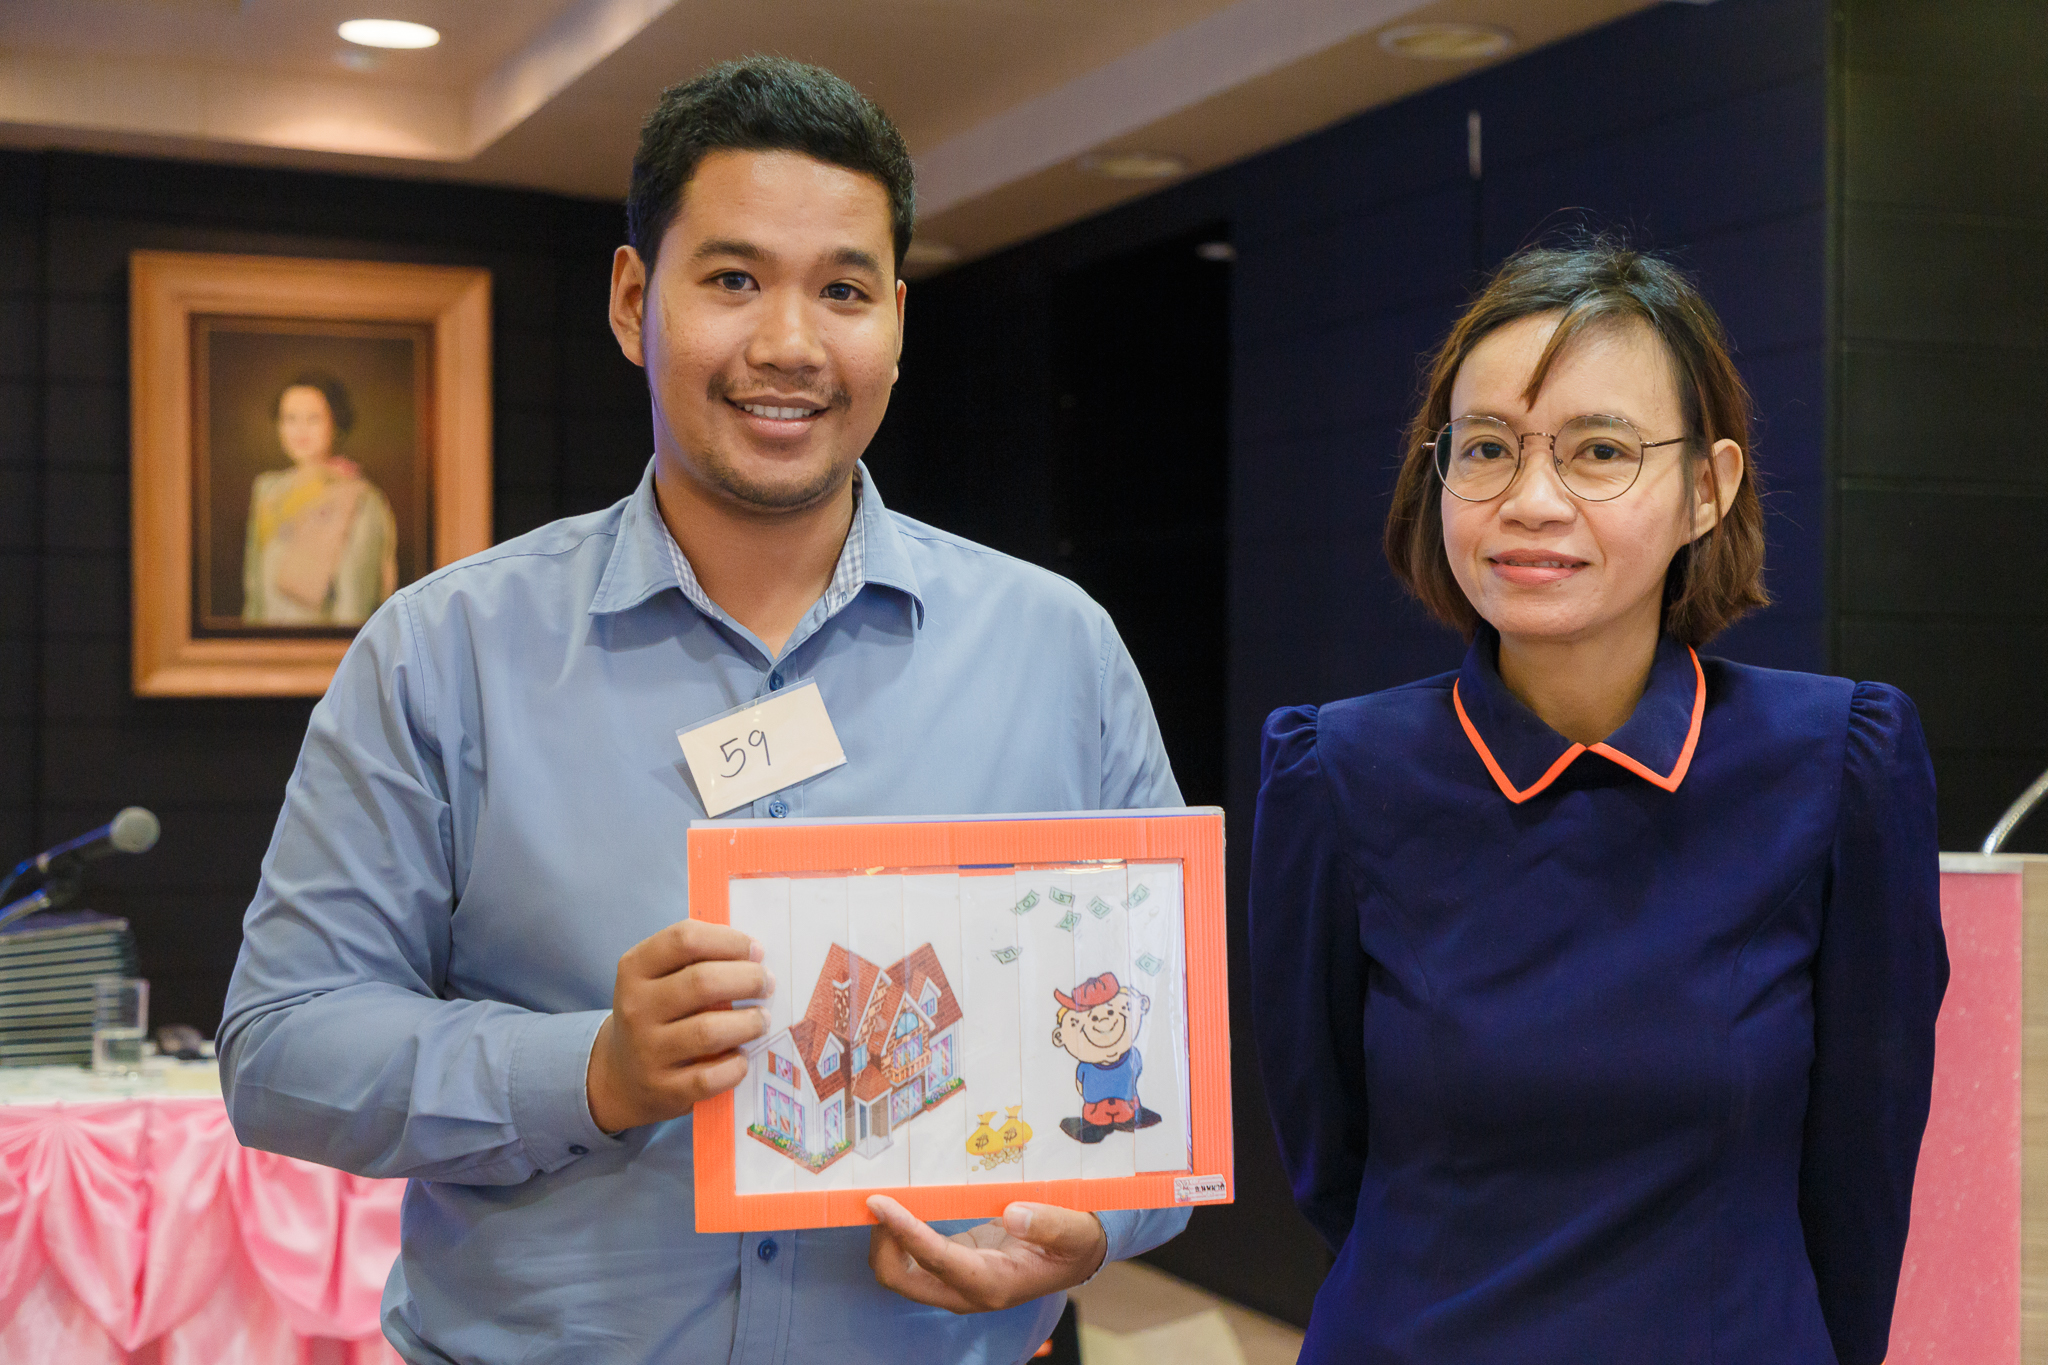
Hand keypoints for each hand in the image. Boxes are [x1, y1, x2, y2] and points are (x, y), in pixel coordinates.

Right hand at [585, 920, 773, 1133]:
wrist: (623, 1075)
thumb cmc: (659, 1014)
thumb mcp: (660, 978)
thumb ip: (699, 959)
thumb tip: (755, 953)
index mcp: (635, 969)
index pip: (685, 939)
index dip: (730, 941)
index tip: (756, 950)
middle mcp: (636, 1008)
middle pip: (703, 982)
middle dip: (748, 979)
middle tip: (766, 984)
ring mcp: (647, 1051)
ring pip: (709, 1031)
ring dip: (748, 1023)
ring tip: (761, 1019)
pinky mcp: (663, 1089)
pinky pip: (710, 1077)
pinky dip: (735, 1065)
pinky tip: (741, 1056)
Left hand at [865, 1195, 1107, 1312]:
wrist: (1079, 1256)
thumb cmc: (1075, 1242)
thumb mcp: (1073, 1231)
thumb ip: (1048, 1224)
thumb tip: (1014, 1214)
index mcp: (993, 1283)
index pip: (934, 1259)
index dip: (903, 1230)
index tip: (880, 1202)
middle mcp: (968, 1290)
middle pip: (902, 1279)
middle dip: (882, 1243)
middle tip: (877, 1201)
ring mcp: (957, 1282)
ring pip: (900, 1273)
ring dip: (884, 1241)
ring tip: (883, 1201)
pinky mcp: (953, 1267)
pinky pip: (911, 1259)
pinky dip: (897, 1237)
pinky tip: (898, 1208)